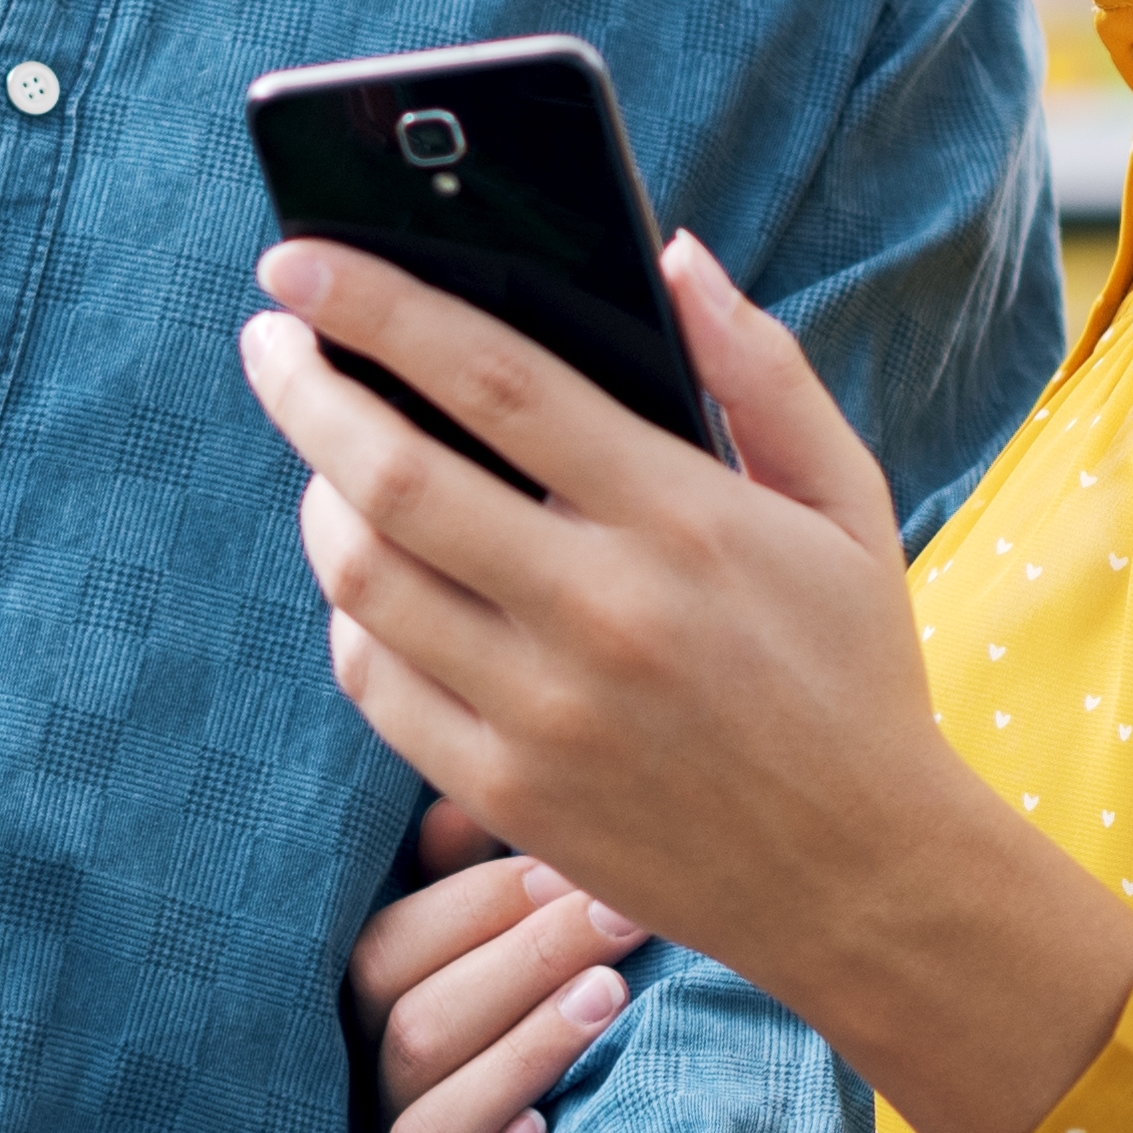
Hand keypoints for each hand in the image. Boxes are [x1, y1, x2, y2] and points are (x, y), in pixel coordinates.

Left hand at [242, 234, 1132, 1132]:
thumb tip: (669, 255)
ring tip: (321, 454)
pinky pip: (374, 679)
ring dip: (314, 498)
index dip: (377, 307)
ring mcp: (544, 712)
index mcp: (683, 518)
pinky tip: (367, 575)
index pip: (494, 379)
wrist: (863, 877)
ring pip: (362, 577)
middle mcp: (602, 612)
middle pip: (392, 474)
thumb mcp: (846, 503)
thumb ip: (761, 370)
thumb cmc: (849, 670)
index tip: (298, 262)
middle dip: (304, 387)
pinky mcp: (508, 792)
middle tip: (269, 338)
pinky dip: (349, 612)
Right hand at [355, 798, 636, 1132]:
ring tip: (607, 1003)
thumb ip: (490, 879)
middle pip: (411, 1030)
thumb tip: (462, 808)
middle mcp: (377, 1110)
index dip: (479, 904)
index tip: (581, 868)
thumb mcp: (533, 953)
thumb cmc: (576, 1043)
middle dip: (519, 964)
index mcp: (379, 1020)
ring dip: (515, 1062)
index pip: (386, 950)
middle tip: (620, 916)